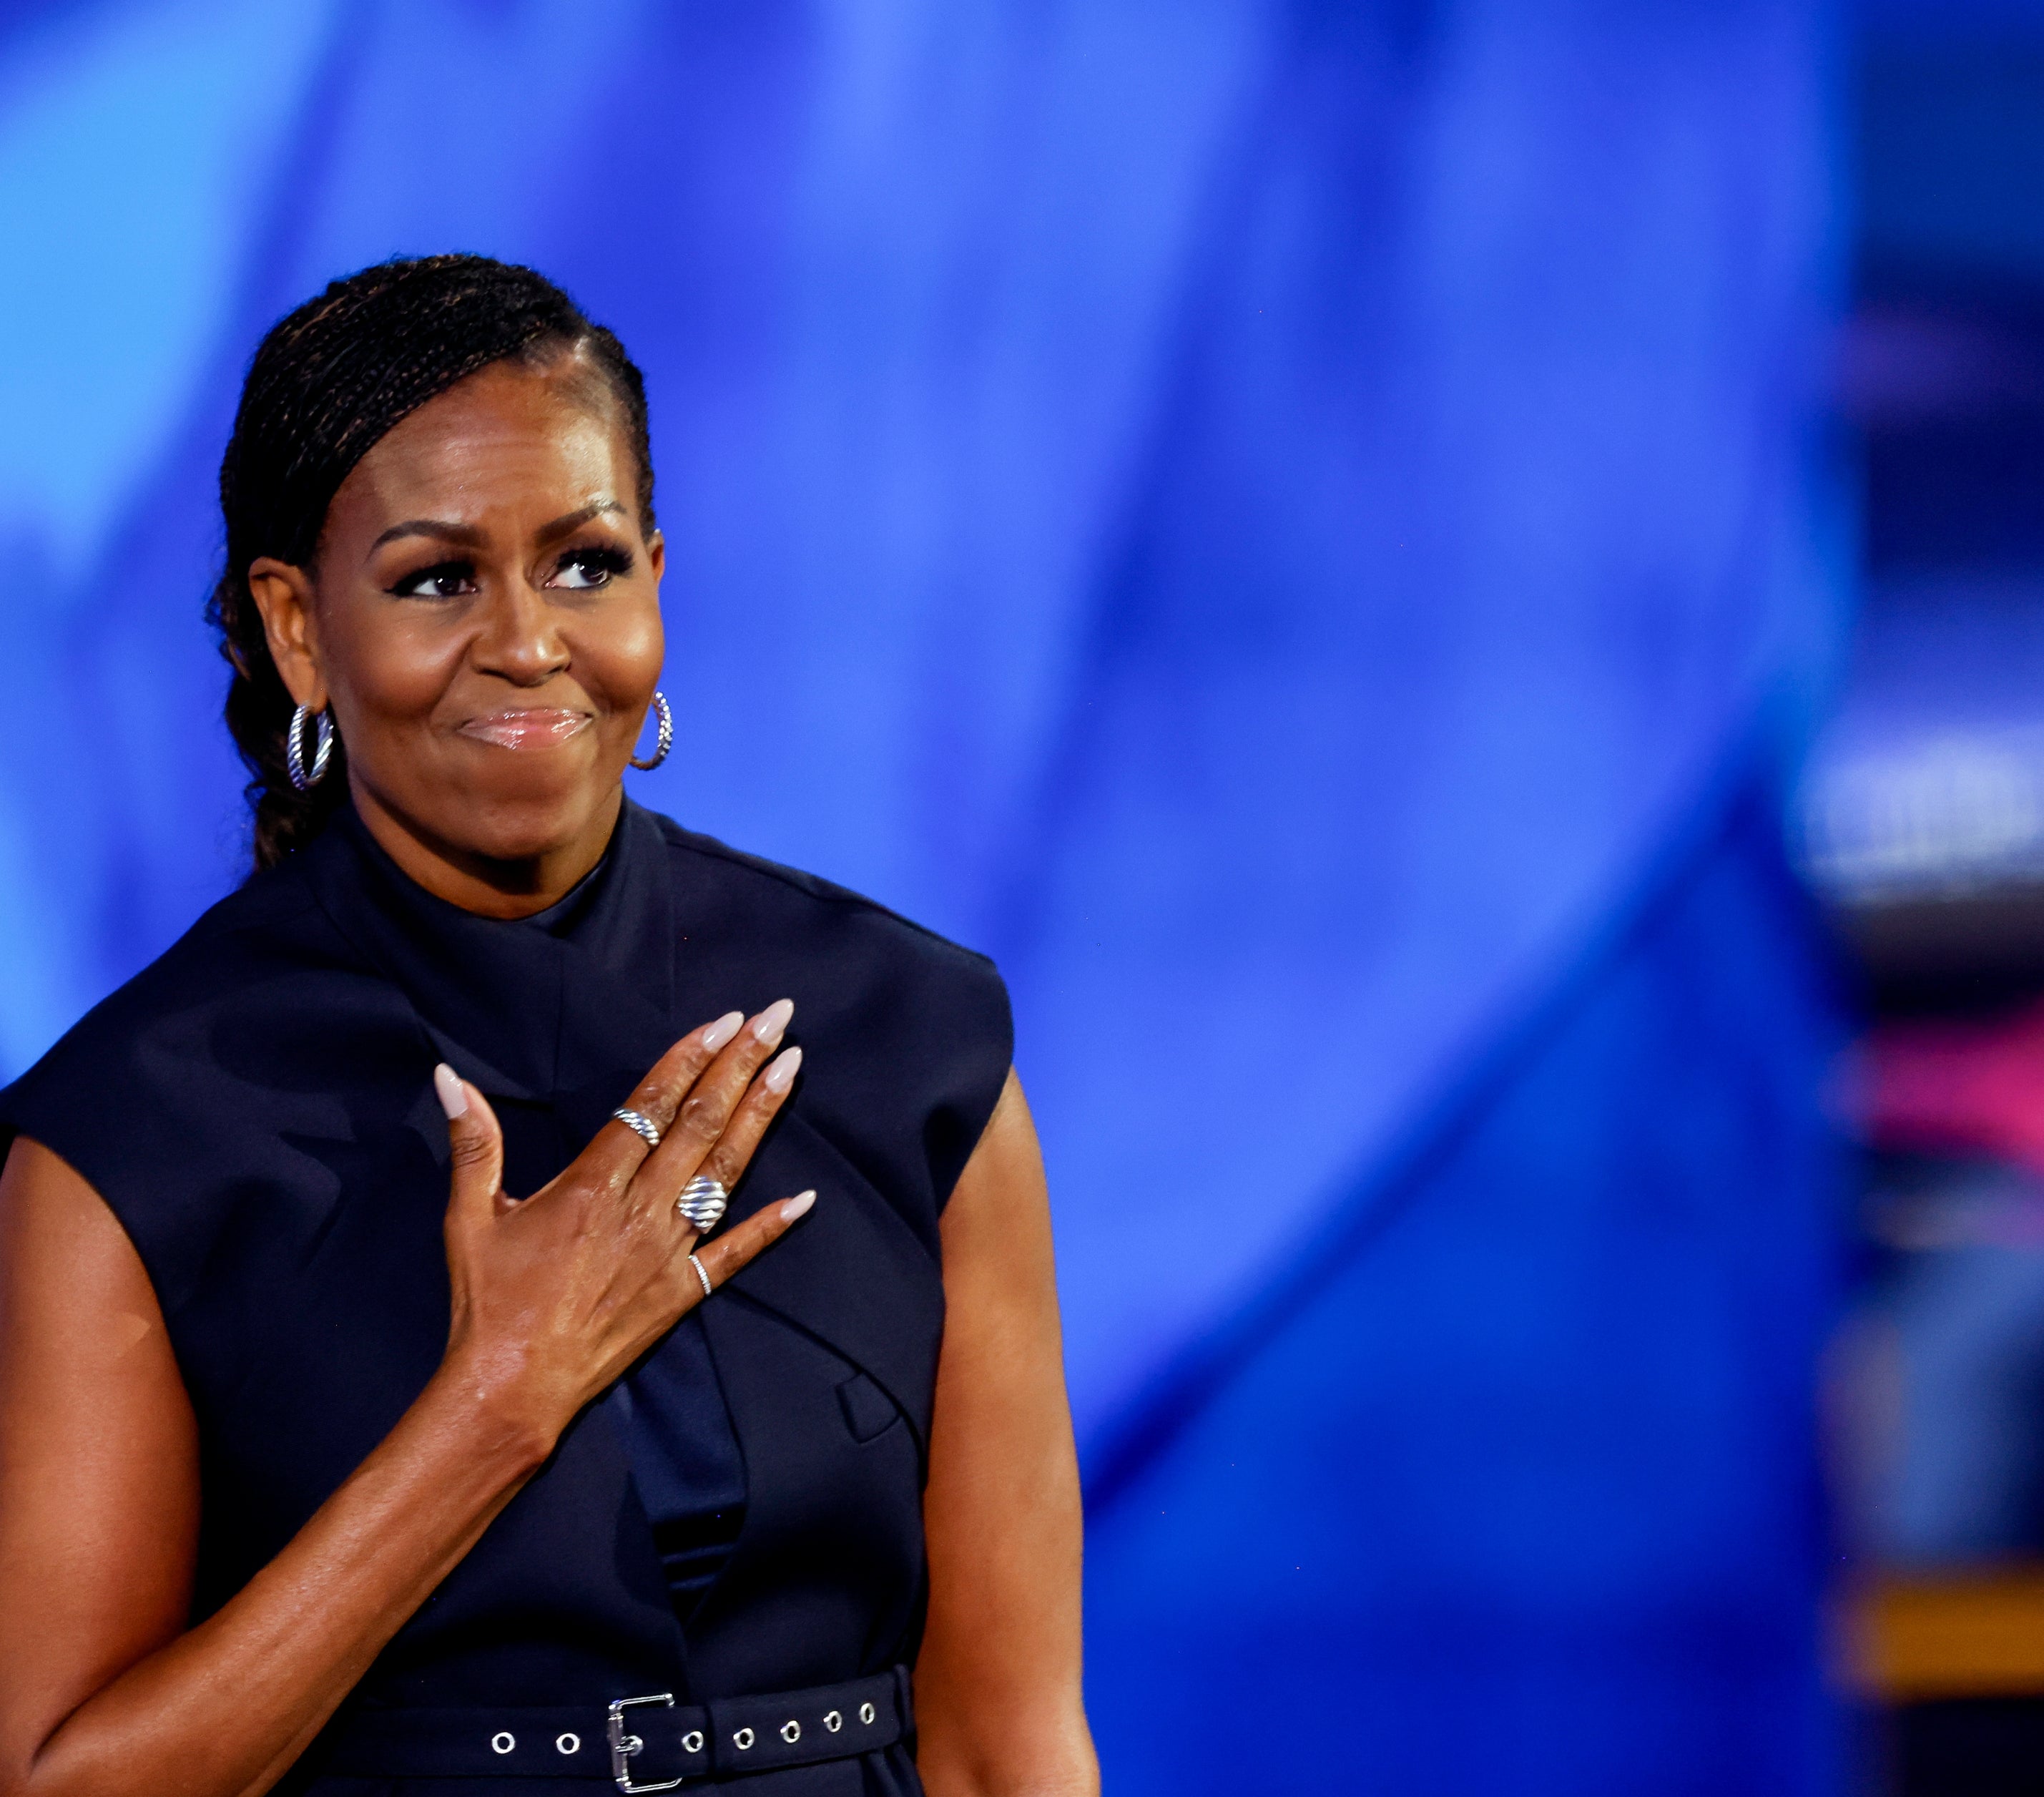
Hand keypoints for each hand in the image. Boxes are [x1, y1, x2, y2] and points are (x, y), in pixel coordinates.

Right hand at [430, 1000, 810, 1447]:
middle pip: (700, 1123)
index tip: (724, 1020)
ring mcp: (668, 1253)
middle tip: (776, 1018)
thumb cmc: (487, 1302)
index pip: (650, 1105)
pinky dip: (772, 1225)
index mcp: (591, 1187)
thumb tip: (450, 1077)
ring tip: (792, 1067)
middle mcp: (639, 1212)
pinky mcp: (682, 1293)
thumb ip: (473, 1143)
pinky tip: (806, 1198)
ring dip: (760, 1116)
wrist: (511, 1388)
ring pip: (725, 1172)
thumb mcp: (469, 1217)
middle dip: (741, 1065)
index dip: (689, 1057)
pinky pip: (736, 1254)